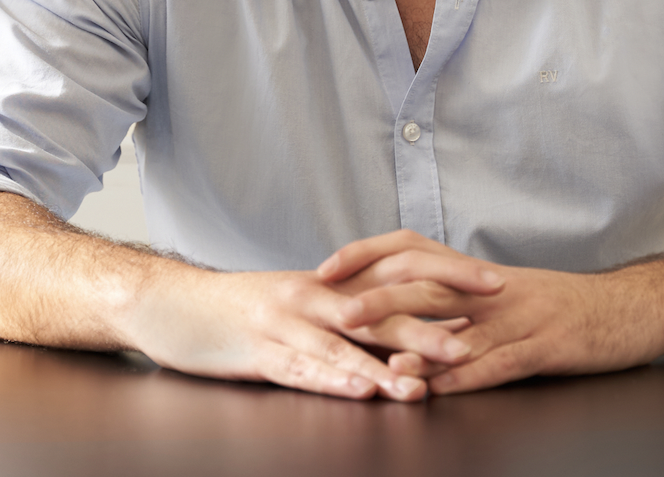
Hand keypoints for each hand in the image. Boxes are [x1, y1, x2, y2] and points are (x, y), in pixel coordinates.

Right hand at [115, 263, 468, 401]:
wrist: (169, 303)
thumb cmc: (238, 308)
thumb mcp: (299, 300)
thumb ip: (347, 309)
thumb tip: (403, 318)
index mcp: (328, 281)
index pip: (399, 274)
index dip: (446, 278)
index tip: (494, 285)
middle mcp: (312, 296)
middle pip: (381, 308)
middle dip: (431, 323)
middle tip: (477, 336)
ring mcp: (284, 323)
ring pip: (344, 344)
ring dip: (386, 363)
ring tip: (424, 382)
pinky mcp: (257, 351)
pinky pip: (301, 368)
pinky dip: (332, 379)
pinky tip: (359, 388)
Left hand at [318, 230, 663, 394]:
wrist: (629, 309)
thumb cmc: (561, 307)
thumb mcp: (501, 294)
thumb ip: (451, 299)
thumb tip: (395, 307)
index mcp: (475, 273)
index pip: (410, 249)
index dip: (366, 254)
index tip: (326, 268)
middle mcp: (490, 289)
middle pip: (425, 285)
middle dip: (377, 299)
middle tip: (336, 313)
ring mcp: (518, 317)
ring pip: (459, 328)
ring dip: (417, 345)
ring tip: (381, 362)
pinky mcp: (545, 346)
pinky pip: (499, 362)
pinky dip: (467, 377)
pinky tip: (441, 389)